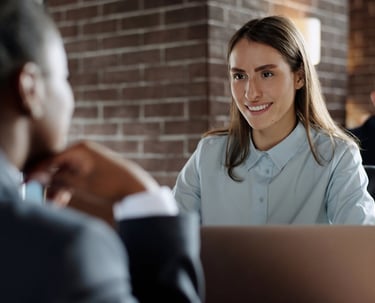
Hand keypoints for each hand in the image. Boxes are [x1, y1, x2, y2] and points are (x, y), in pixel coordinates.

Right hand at [25, 141, 158, 222]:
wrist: (135, 188)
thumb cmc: (109, 184)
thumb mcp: (81, 184)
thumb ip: (58, 180)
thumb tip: (36, 177)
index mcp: (79, 149)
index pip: (51, 159)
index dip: (37, 173)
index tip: (25, 183)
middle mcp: (82, 152)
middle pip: (57, 167)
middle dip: (48, 184)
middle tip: (41, 199)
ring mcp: (87, 161)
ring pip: (65, 175)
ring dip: (58, 189)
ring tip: (54, 204)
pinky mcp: (91, 171)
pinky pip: (74, 178)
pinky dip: (68, 188)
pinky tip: (62, 201)